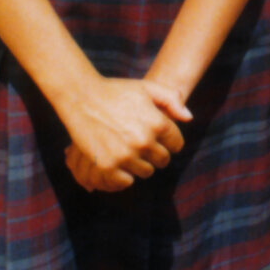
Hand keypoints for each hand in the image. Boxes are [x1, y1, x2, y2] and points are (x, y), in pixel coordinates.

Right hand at [59, 78, 190, 192]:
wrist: (81, 97)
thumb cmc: (116, 91)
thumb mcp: (147, 88)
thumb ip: (171, 100)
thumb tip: (188, 118)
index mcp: (158, 123)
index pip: (176, 144)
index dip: (169, 141)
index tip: (159, 138)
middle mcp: (144, 141)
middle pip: (162, 160)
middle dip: (156, 154)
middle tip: (143, 145)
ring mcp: (126, 155)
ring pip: (146, 172)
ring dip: (140, 164)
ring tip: (129, 150)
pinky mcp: (108, 166)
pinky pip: (126, 181)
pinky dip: (124, 174)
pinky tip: (118, 160)